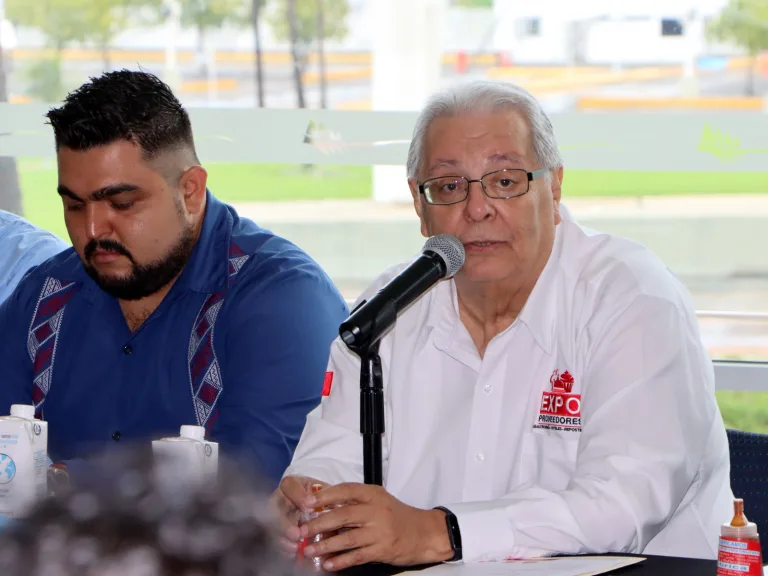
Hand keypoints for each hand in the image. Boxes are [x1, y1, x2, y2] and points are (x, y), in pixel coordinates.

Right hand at [271, 475, 328, 554]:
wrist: (316, 506)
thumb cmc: (322, 497)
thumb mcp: (326, 493)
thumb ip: (328, 499)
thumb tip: (336, 511)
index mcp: (293, 484)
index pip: (289, 485)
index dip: (297, 496)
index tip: (308, 507)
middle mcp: (280, 498)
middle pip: (275, 508)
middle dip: (285, 523)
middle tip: (296, 536)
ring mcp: (276, 514)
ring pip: (273, 525)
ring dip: (283, 538)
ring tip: (295, 549)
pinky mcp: (276, 529)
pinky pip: (275, 539)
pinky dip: (284, 548)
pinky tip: (294, 555)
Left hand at [300, 483, 452, 570]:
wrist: (424, 532)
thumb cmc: (397, 515)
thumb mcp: (378, 500)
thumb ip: (354, 500)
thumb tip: (322, 501)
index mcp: (373, 494)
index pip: (346, 491)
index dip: (325, 496)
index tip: (306, 502)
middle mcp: (376, 510)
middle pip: (343, 515)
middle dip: (319, 524)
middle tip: (302, 531)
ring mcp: (380, 531)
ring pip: (348, 539)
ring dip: (326, 546)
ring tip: (309, 550)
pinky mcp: (383, 549)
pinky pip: (357, 556)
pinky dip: (341, 561)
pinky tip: (328, 564)